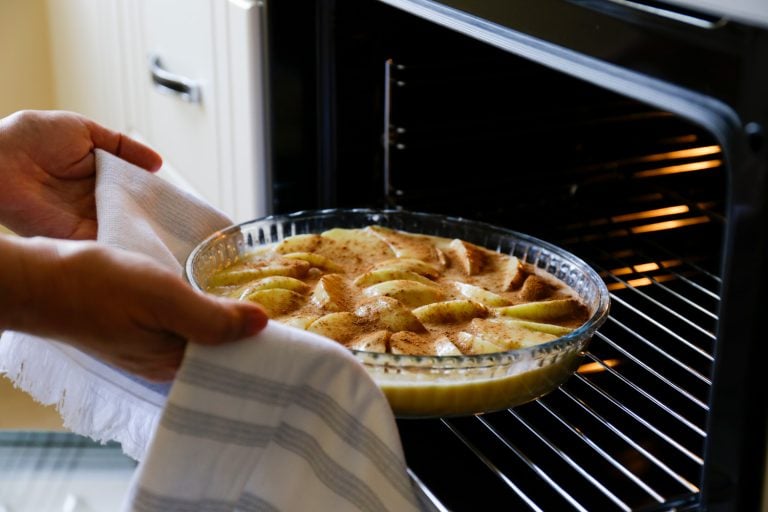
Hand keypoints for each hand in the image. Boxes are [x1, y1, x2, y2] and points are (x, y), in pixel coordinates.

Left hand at [0, 110, 161, 239]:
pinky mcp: (75, 236)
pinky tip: (146, 242)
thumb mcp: (84, 129)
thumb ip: (122, 145)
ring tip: (172, 235)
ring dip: (143, 231)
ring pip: (124, 227)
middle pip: (133, 211)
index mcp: (98, 176)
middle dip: (155, 217)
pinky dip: (125, 243)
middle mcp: (93, 200)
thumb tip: (158, 163)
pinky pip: (106, 242)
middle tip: (181, 221)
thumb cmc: (30, 137)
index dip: (154, 194)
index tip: (177, 201)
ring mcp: (85, 219)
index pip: (134, 188)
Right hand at [2, 236, 268, 380]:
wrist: (38, 276)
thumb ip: (212, 318)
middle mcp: (164, 360)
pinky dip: (203, 307)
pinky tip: (218, 291)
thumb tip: (261, 325)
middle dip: (249, 333)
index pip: (230, 366)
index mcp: (171, 365)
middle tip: (287, 307)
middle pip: (220, 352)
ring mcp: (152, 341)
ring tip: (262, 297)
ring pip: (203, 334)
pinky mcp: (142, 322)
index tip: (293, 333)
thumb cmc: (95, 288)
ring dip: (228, 316)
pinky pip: (184, 319)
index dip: (260, 350)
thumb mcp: (162, 299)